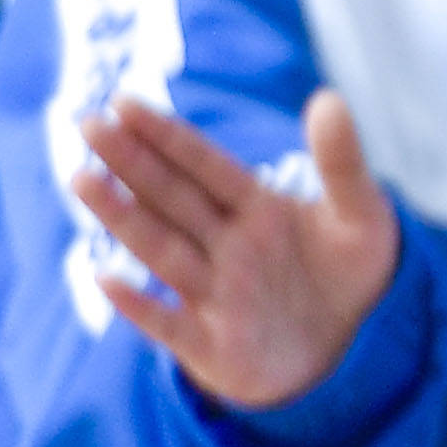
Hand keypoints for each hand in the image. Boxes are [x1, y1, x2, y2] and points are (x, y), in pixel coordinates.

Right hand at [67, 89, 400, 410]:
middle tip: (87, 123)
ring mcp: (216, 295)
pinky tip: (108, 279)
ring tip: (83, 179)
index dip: (167, 136)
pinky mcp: (214, 347)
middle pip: (171, 198)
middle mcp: (226, 246)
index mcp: (257, 208)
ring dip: (123, 218)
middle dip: (131, 162)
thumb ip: (342, 162)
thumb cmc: (352, 273)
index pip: (205, 165)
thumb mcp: (362, 215)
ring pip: (161, 250)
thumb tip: (329, 98)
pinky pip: (171, 326)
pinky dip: (141, 307)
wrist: (362, 348)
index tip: (125, 102)